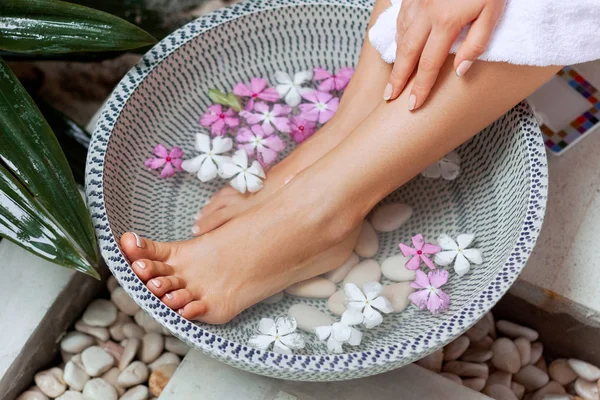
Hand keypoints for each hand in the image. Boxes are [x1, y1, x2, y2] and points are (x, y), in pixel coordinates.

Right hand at [383, 0, 504, 109]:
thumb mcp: (494, 11)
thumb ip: (477, 42)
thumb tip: (460, 70)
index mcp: (446, 22)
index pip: (429, 65)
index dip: (420, 87)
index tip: (412, 105)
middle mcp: (426, 13)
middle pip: (407, 54)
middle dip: (397, 78)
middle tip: (389, 98)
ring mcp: (418, 0)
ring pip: (402, 35)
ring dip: (397, 58)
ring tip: (394, 76)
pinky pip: (402, 17)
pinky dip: (399, 35)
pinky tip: (401, 43)